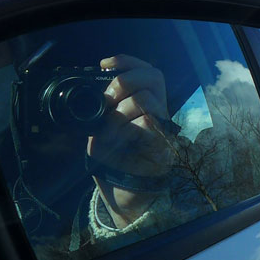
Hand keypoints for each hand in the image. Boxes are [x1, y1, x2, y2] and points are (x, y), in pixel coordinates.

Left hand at [88, 54, 171, 223]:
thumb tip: (97, 90)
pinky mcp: (163, 148)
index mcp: (147, 106)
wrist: (121, 198)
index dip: (128, 62)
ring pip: (147, 99)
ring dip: (121, 111)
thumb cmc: (113, 164)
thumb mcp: (103, 129)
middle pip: (153, 77)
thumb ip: (107, 109)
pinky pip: (149, 123)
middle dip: (124, 82)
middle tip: (108, 101)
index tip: (105, 64)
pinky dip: (127, 127)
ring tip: (110, 129)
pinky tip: (117, 139)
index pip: (147, 71)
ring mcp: (163, 130)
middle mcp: (159, 113)